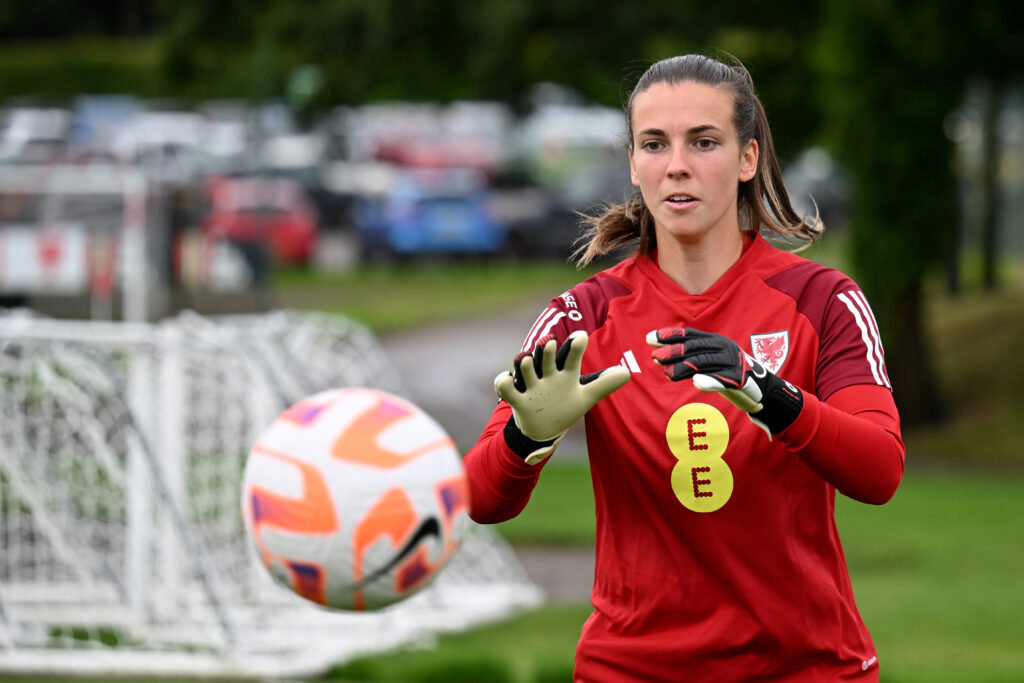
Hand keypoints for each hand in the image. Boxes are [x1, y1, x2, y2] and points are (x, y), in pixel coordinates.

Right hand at [495, 331, 629, 463]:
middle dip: (546, 351)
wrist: (542, 428)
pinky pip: (507, 389)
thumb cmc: (565, 406)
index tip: (581, 336)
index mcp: (565, 373)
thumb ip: (604, 384)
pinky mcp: (518, 400)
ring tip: (526, 359)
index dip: (575, 346)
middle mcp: (547, 375)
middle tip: (549, 341)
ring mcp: (532, 386)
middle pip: (545, 358)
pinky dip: (503, 383)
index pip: (571, 356)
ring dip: (525, 365)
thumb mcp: (586, 396)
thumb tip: (628, 373)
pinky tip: (504, 378)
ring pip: (526, 370)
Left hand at [646, 327, 802, 437]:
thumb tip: (662, 354)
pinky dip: (709, 381)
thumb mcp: (711, 361)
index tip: (650, 338)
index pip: (689, 335)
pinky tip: (696, 383)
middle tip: (655, 358)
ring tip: (668, 375)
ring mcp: (733, 363)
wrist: (763, 391)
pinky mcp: (741, 379)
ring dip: (685, 368)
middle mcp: (724, 348)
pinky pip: (723, 380)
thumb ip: (692, 357)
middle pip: (695, 348)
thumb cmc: (729, 375)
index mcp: (716, 341)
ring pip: (705, 363)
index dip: (669, 335)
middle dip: (673, 352)